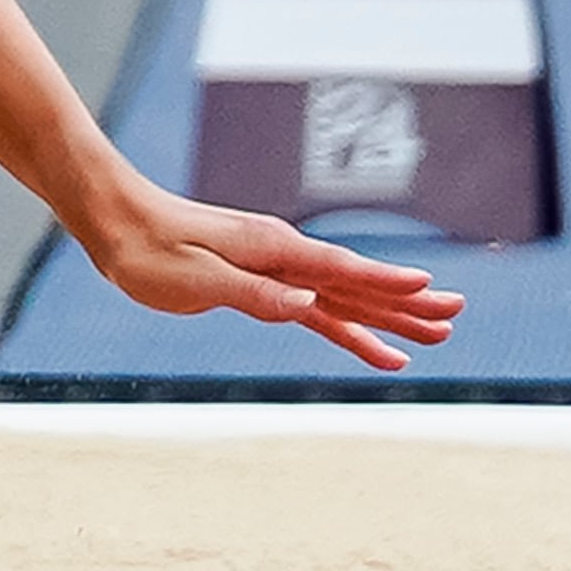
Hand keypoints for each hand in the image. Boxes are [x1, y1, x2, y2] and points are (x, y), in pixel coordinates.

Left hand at [82, 180, 464, 369]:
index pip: (339, 270)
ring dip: (388, 317)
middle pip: (356, 284)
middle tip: (455, 316)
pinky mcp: (262, 283)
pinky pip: (315, 310)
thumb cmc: (147, 249)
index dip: (385, 282)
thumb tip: (307, 304)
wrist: (116, 221)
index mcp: (271, 249)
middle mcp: (282, 255)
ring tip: (436, 335)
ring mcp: (275, 268)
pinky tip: (372, 349)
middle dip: (405, 302)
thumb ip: (253, 294)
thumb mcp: (195, 279)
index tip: (429, 288)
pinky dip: (346, 328)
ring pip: (344, 298)